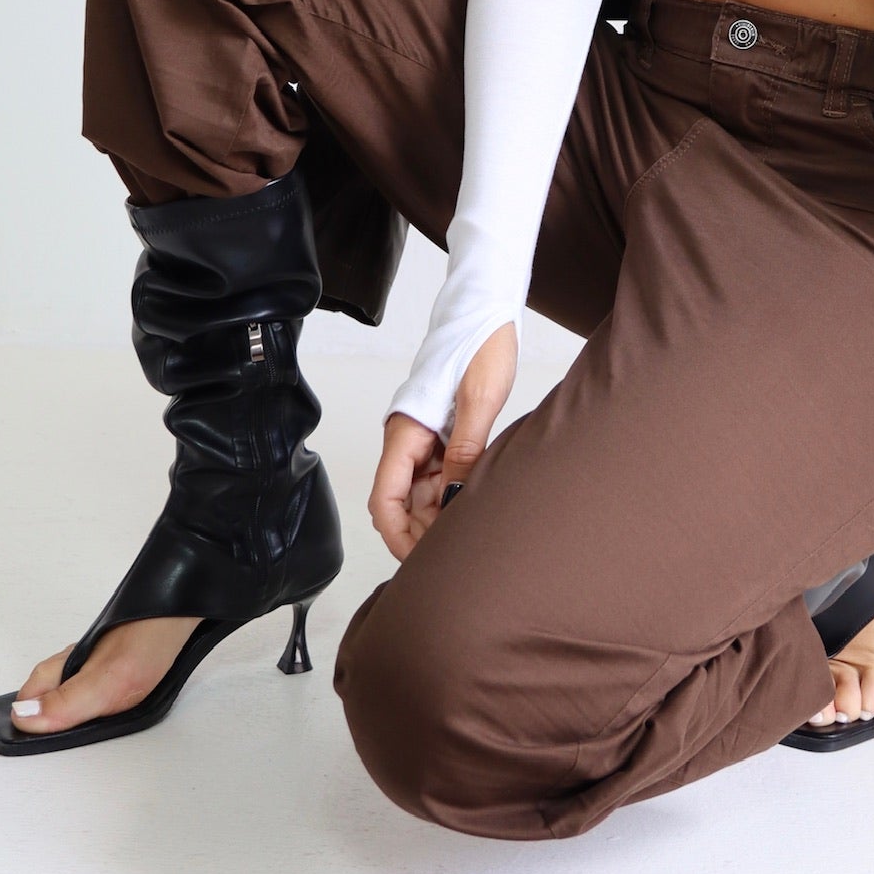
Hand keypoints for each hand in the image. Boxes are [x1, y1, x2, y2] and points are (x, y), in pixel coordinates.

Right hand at [367, 318, 518, 561]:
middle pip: (401, 503)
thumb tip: (455, 500)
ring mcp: (424, 438)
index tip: (419, 562)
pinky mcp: (442, 433)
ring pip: (421, 493)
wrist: (487, 311)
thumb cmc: (480, 345)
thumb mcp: (478, 400)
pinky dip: (452, 494)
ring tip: (469, 534)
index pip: (385, 499)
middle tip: (456, 554)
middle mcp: (408, 439)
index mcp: (406, 431)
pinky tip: (472, 506)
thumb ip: (465, 450)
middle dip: (422, 532)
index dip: (398, 536)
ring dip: (439, 515)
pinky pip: (439, 476)